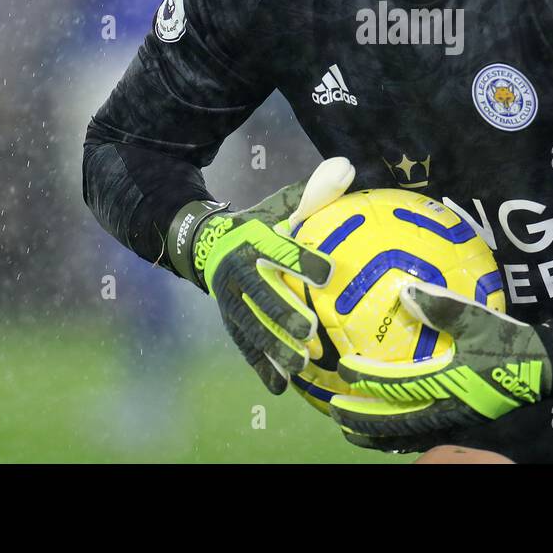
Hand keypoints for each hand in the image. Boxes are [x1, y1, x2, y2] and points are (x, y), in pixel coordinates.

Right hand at [166, 157, 355, 393]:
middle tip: (311, 332)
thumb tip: (347, 166)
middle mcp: (238, 272)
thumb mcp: (280, 206)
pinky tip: (280, 387)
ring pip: (251, 326)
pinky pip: (244, 347)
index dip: (301, 260)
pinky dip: (261, 367)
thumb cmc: (258, 224)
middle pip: (262, 296)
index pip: (279, 250)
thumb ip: (314, 192)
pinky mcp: (229, 323)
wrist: (205, 243)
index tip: (328, 272)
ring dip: (274, 347)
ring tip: (301, 364)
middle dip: (284, 315)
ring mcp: (229, 301)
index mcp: (254, 241)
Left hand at [329, 282, 552, 445]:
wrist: (549, 371)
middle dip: (362, 419)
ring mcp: (454, 424)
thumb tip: (407, 293)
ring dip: (378, 435)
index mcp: (446, 385)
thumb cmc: (512, 345)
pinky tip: (395, 434)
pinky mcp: (464, 426)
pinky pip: (423, 437)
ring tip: (356, 431)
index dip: (365, 379)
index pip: (394, 386)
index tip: (343, 370)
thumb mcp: (481, 321)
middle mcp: (445, 411)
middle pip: (394, 423)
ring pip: (407, 437)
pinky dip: (402, 438)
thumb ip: (444, 308)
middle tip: (336, 412)